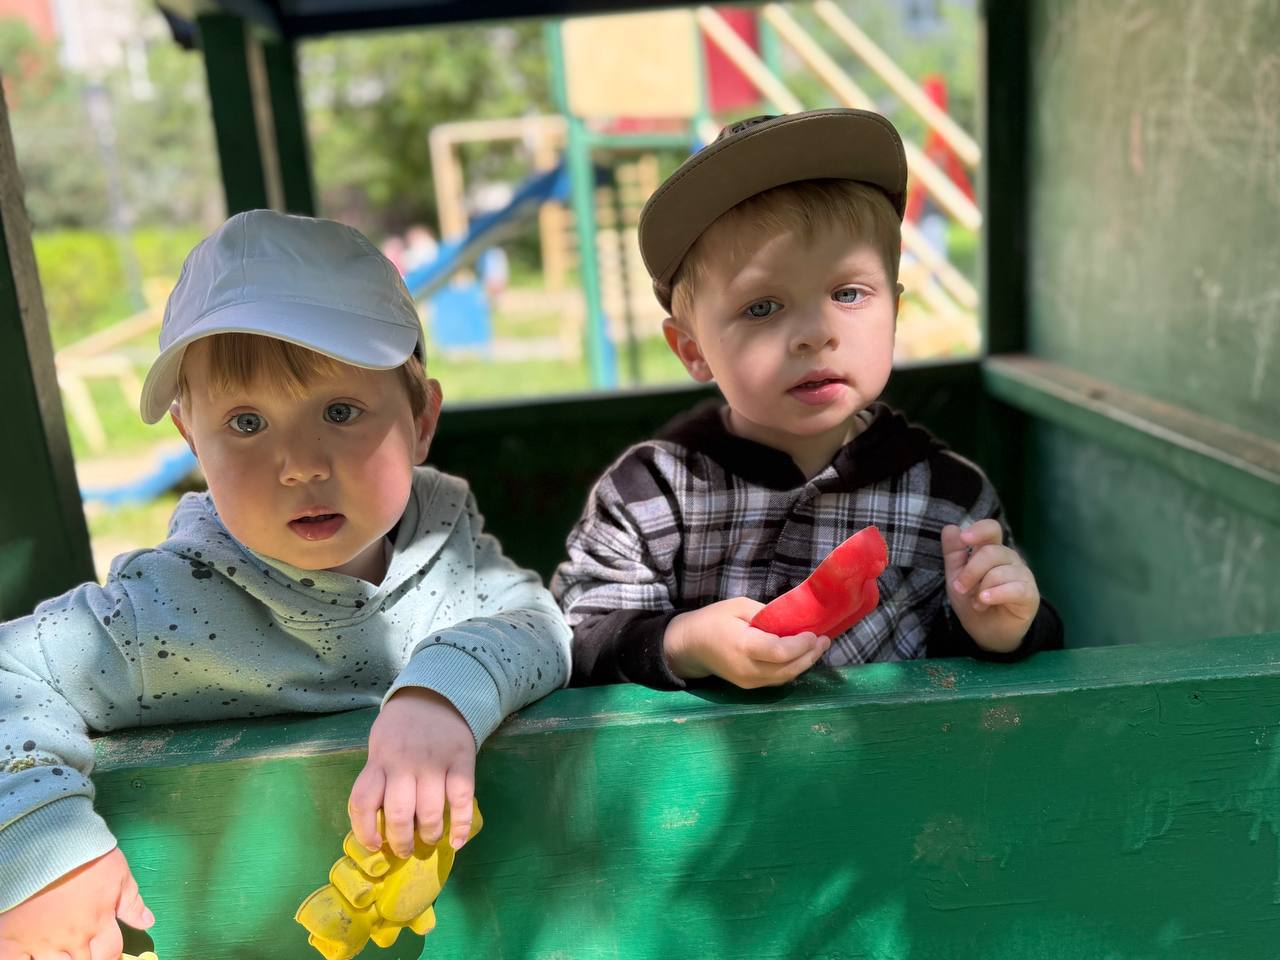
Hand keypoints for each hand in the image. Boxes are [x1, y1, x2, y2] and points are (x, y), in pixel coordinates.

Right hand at [0, 847, 153, 959]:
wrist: (45, 844)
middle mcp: (72, 938)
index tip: (110, 955)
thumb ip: (131, 902)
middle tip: (86, 951)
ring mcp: (41, 942)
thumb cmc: (85, 855)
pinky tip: (30, 956)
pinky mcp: (11, 940)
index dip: (112, 956)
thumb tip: (148, 922)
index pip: (110, 953)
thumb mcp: (118, 874)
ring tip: (61, 952)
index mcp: (99, 923)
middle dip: (88, 959)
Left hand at [348, 687, 476, 858]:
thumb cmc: (402, 728)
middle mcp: (404, 763)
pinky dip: (461, 826)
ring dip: (430, 836)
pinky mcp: (462, 761)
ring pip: (430, 812)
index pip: (363, 802)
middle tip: (405, 850)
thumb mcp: (380, 746)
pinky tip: (458, 840)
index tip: (375, 845)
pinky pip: (462, 800)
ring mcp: (435, 762)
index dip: (364, 832)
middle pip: (399, 815)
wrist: (438, 694)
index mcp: (380, 760)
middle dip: (401, 842)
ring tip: (430, 840)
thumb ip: (379, 779)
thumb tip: (379, 824)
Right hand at [664, 597, 830, 688]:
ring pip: (785, 678)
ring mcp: (748, 681)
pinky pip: (777, 679)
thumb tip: (793, 620)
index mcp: (743, 646)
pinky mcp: (749, 686)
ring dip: (805, 664)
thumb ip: (767, 614)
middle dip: (810, 656)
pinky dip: (792, 668)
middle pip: (787, 669)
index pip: (779, 652)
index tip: (814, 633)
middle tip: (824, 640)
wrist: (689, 645)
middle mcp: (747, 669)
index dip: (801, 645)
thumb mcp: (739, 606)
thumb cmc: (713, 620)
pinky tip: (802, 656)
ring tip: (819, 647)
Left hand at [942, 520, 1040, 652]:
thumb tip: (950, 528)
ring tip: (976, 603)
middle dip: (970, 571)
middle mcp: (1010, 559)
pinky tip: (984, 601)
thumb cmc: (973, 600)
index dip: (979, 530)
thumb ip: (953, 553)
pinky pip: (1015, 588)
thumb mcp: (956, 576)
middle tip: (960, 589)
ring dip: (981, 589)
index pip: (992, 529)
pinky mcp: (1030, 595)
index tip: (965, 538)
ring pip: (1000, 572)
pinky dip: (996, 594)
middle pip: (991, 552)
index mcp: (992, 550)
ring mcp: (1022, 575)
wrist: (986, 632)